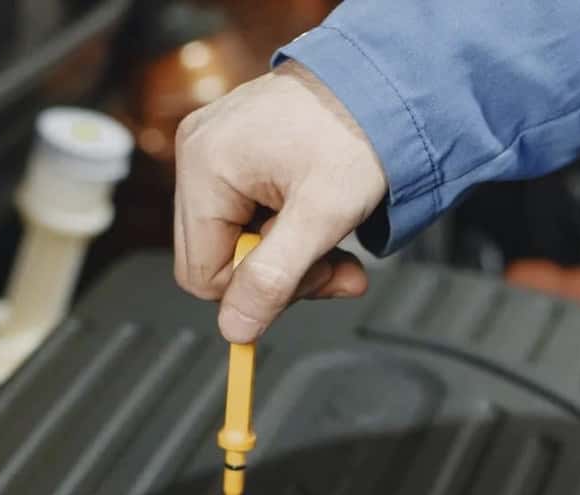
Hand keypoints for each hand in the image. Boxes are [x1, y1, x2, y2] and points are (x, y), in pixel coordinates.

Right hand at [174, 61, 388, 342]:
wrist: (383, 80)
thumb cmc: (358, 130)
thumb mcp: (322, 217)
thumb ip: (274, 280)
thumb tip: (235, 329)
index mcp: (206, 166)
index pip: (203, 274)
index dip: (257, 291)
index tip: (311, 278)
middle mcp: (197, 152)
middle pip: (216, 258)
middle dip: (279, 273)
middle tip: (332, 263)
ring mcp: (211, 146)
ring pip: (234, 239)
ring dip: (288, 253)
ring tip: (332, 235)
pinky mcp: (231, 147)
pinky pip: (244, 211)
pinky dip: (285, 226)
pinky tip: (316, 212)